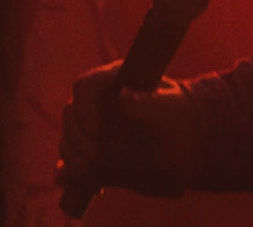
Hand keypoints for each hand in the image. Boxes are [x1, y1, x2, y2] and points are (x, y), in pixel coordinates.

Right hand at [56, 60, 202, 198]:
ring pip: (68, 134)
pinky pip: (69, 155)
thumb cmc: (178, 114)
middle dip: (77, 135)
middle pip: (71, 112)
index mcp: (116, 80)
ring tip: (89, 165)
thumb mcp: (170, 107)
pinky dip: (70, 166)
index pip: (85, 85)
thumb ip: (150, 102)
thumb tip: (124, 96)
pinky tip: (82, 173)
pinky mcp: (90, 146)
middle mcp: (99, 99)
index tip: (95, 130)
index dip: (84, 107)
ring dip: (72, 152)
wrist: (184, 138)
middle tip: (92, 154)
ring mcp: (92, 123)